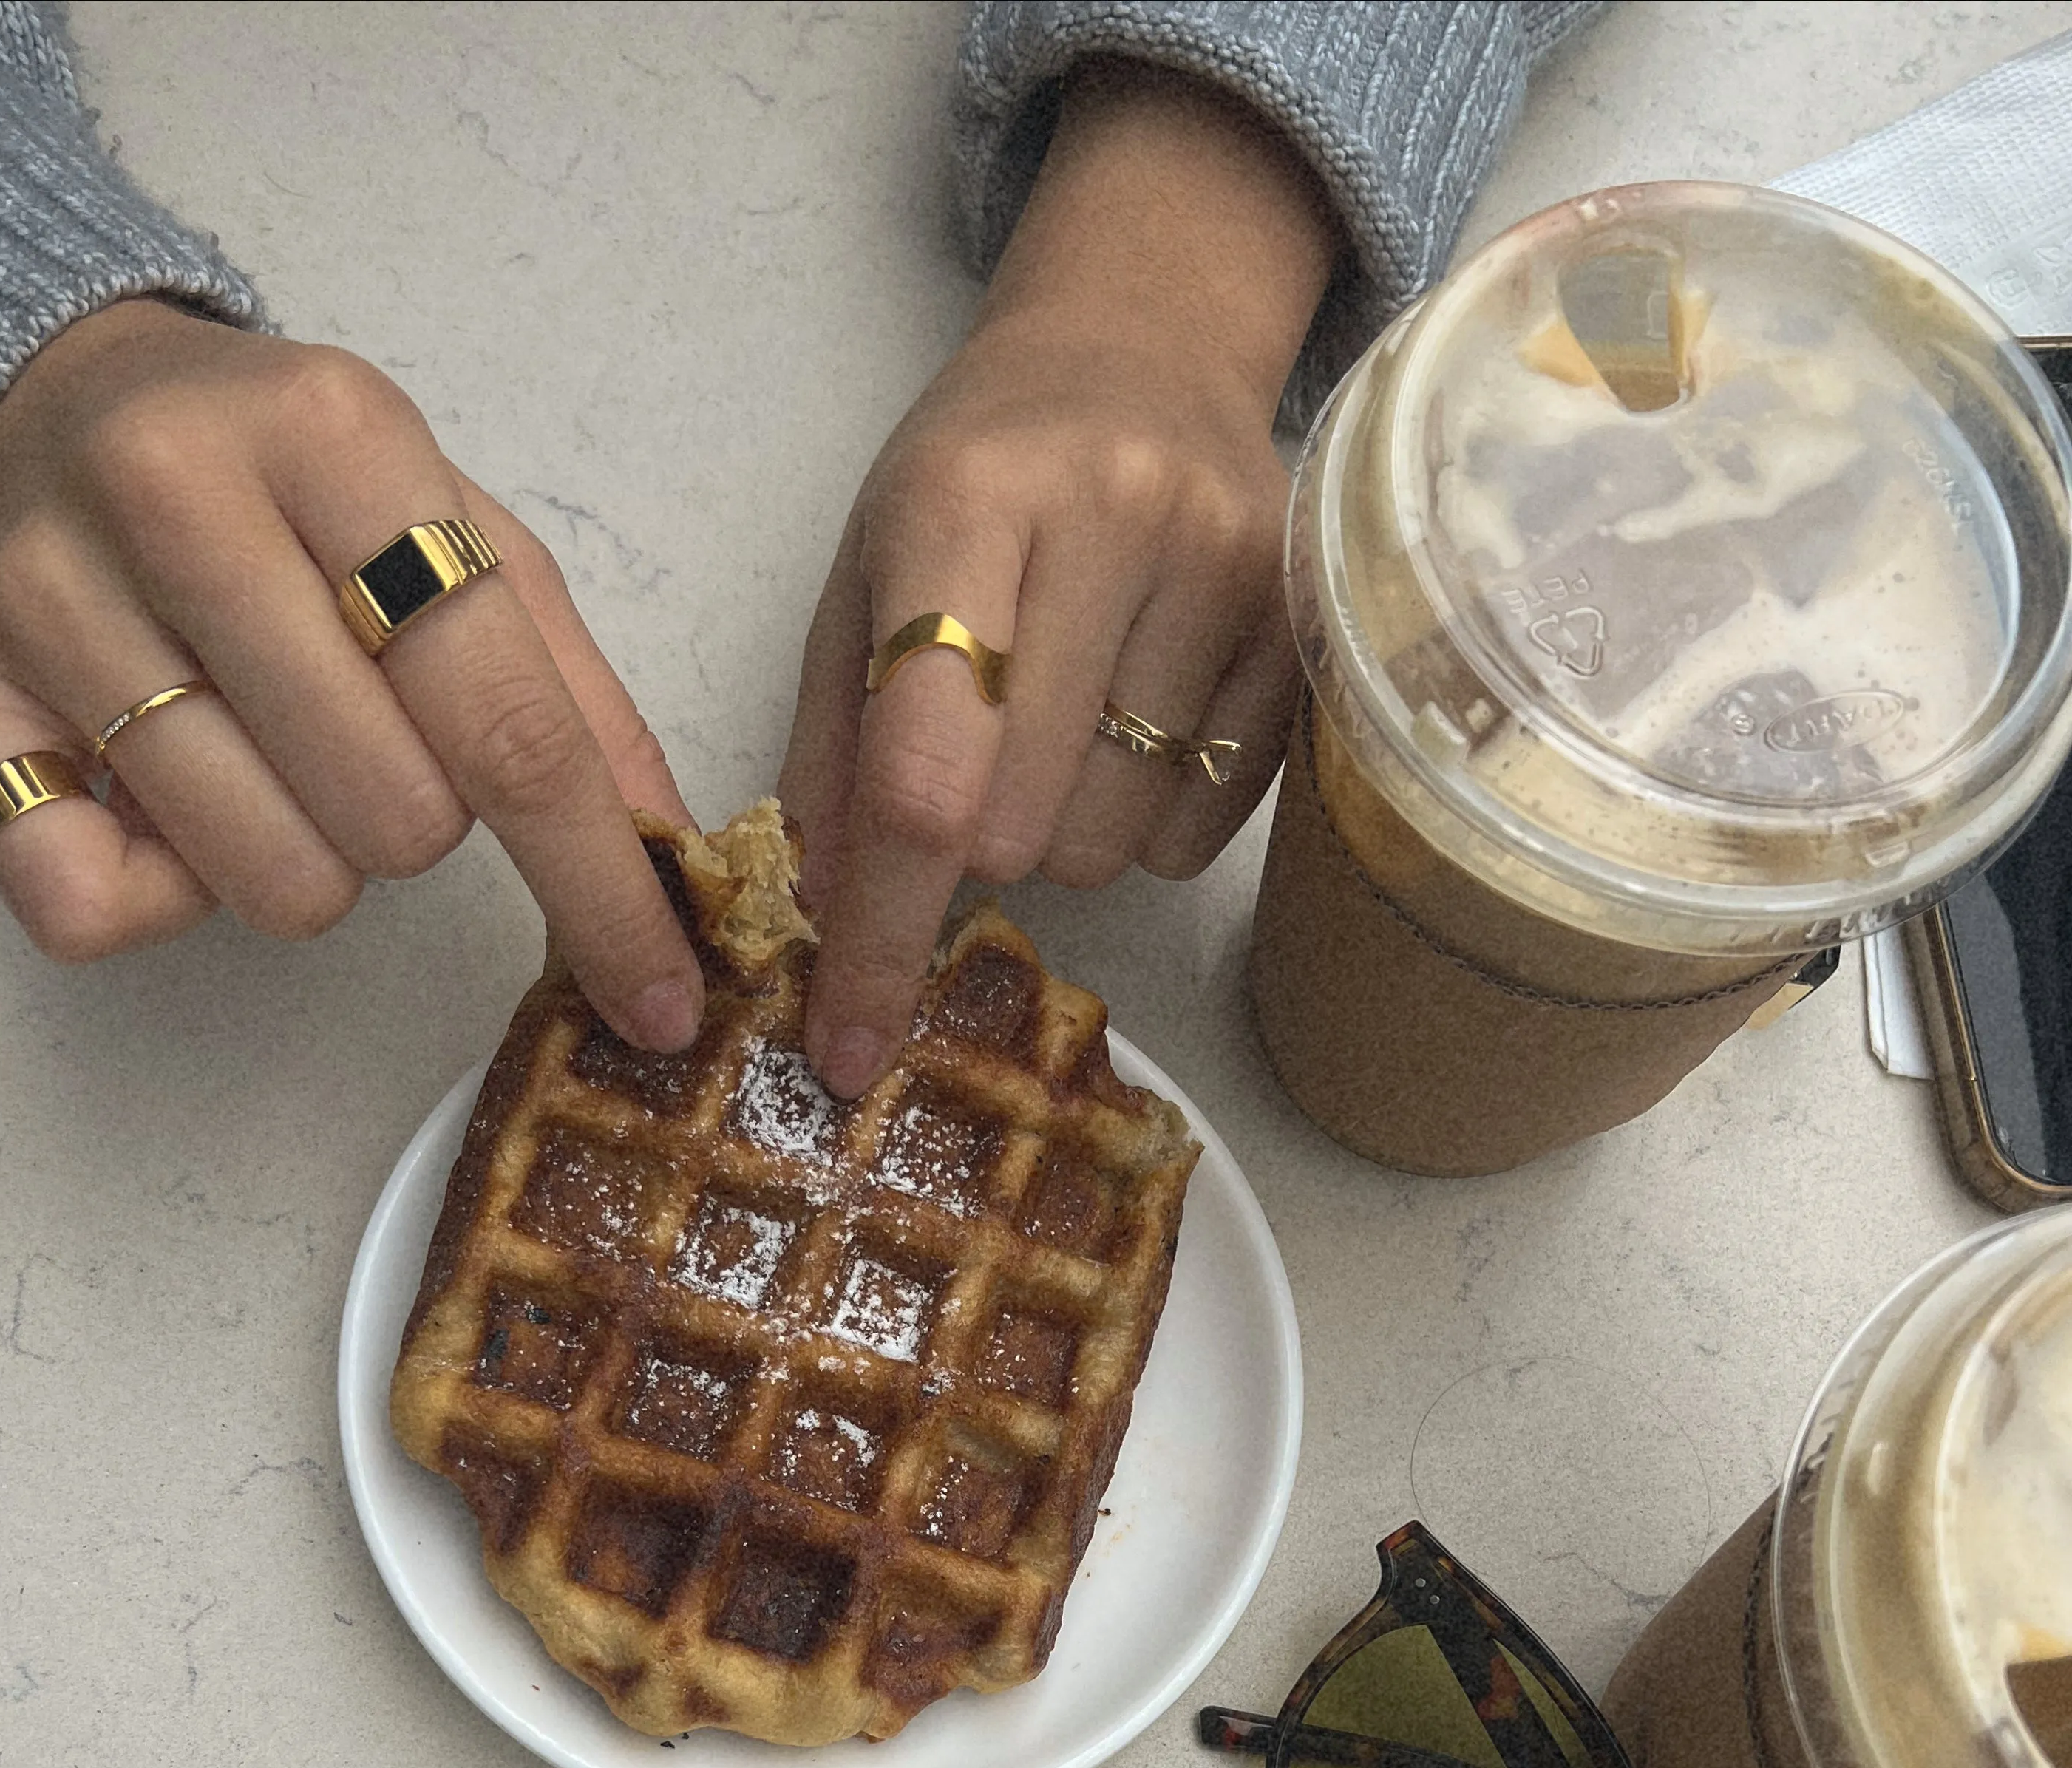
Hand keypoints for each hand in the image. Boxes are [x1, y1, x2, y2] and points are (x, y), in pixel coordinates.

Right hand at [0, 302, 705, 1047]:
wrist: (55, 396)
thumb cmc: (287, 492)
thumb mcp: (457, 531)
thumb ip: (574, 694)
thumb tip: (679, 856)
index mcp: (336, 437)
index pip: (507, 724)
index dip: (602, 887)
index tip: (662, 999)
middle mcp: (174, 493)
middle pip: (394, 823)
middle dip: (414, 823)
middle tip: (360, 738)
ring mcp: (44, 592)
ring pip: (268, 880)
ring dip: (300, 856)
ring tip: (262, 751)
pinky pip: (96, 905)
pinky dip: (156, 893)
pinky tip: (159, 799)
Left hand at [781, 59, 1335, 1094]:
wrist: (1140, 347)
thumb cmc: (980, 476)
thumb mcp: (862, 574)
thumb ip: (832, 746)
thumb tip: (829, 914)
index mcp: (967, 504)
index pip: (921, 776)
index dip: (878, 934)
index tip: (846, 1052)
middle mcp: (1114, 523)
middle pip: (1020, 829)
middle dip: (974, 840)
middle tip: (978, 753)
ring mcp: (1230, 571)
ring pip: (1111, 845)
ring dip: (1062, 829)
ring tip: (1064, 717)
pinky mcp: (1306, 624)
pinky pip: (1199, 828)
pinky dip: (1146, 816)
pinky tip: (1135, 714)